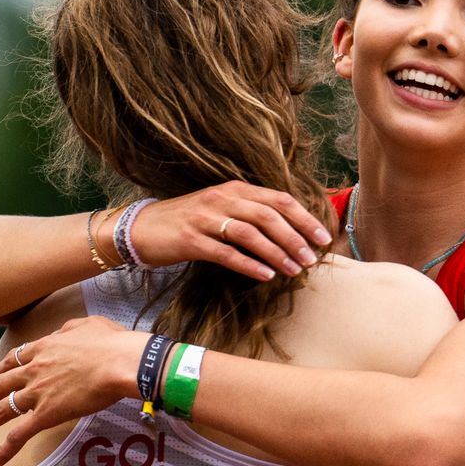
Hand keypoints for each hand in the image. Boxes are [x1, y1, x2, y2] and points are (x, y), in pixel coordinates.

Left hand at [0, 317, 145, 465]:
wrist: (119, 362)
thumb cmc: (111, 343)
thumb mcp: (86, 324)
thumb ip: (68, 329)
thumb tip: (62, 334)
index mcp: (43, 347)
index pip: (14, 360)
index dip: (0, 370)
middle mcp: (33, 370)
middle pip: (1, 385)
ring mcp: (37, 393)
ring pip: (2, 409)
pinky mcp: (45, 414)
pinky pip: (19, 435)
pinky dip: (5, 450)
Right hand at [119, 182, 330, 279]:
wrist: (141, 228)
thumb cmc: (188, 222)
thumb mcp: (222, 209)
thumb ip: (252, 215)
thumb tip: (291, 233)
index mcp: (235, 188)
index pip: (278, 199)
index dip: (304, 218)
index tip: (324, 237)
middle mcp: (222, 198)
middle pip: (268, 215)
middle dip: (295, 238)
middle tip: (312, 259)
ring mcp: (205, 218)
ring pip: (250, 233)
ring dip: (277, 253)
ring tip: (294, 271)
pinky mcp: (191, 240)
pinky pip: (226, 253)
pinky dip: (249, 265)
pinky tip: (266, 276)